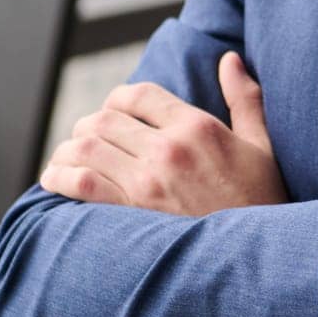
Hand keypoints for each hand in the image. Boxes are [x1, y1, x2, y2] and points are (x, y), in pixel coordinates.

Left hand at [39, 52, 289, 215]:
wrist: (257, 257)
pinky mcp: (133, 213)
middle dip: (89, 125)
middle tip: (88, 138)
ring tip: (66, 157)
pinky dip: (60, 177)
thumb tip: (229, 59)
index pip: (141, 94)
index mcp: (198, 126)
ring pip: (87, 147)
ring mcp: (149, 181)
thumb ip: (244, 98)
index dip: (120, 98)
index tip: (116, 111)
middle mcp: (168, 148)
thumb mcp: (262, 145)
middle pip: (106, 119)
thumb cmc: (263, 202)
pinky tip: (54, 179)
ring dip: (68, 149)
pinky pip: (82, 184)